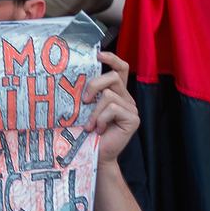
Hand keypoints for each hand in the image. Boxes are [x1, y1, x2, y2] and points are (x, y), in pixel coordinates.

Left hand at [83, 51, 139, 165]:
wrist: (97, 155)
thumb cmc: (89, 133)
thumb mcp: (87, 109)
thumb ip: (90, 94)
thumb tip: (76, 78)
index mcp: (117, 93)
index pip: (121, 68)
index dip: (112, 58)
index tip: (98, 55)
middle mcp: (126, 98)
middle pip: (113, 77)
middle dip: (94, 85)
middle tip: (84, 101)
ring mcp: (131, 108)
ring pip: (109, 95)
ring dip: (94, 111)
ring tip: (91, 125)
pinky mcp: (133, 118)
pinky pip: (113, 108)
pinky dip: (101, 119)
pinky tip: (100, 130)